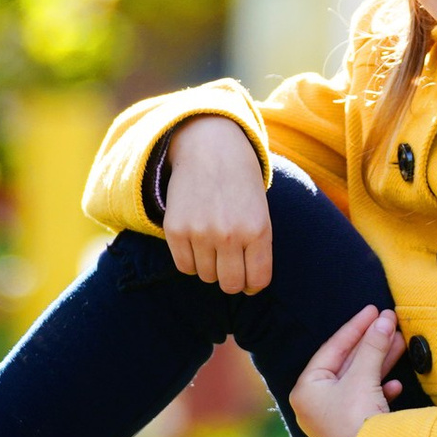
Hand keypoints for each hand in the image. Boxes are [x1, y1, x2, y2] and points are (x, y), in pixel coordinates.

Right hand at [163, 115, 272, 293]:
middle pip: (230, 285)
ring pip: (206, 276)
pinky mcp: (176, 229)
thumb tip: (247, 287)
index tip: (250, 279)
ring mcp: (200, 232)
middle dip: (231, 280)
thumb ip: (258, 248)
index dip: (253, 285)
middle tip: (230, 264)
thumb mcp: (261, 213)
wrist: (211, 149)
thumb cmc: (241, 185)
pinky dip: (191, 261)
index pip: (257, 280)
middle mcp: (230, 235)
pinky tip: (197, 243)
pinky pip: (184, 266)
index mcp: (258, 230)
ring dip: (210, 267)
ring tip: (213, 243)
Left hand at [290, 305, 405, 436]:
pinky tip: (395, 384)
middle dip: (371, 344)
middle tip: (390, 322)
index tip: (374, 311)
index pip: (331, 349)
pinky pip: (366, 400)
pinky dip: (380, 389)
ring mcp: (333, 419)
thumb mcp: (363, 376)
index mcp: (306, 390)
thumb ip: (373, 346)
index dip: (355, 328)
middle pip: (346, 364)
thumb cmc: (355, 420)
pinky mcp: (352, 430)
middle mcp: (315, 405)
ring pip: (358, 381)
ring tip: (400, 342)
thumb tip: (385, 320)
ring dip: (380, 362)